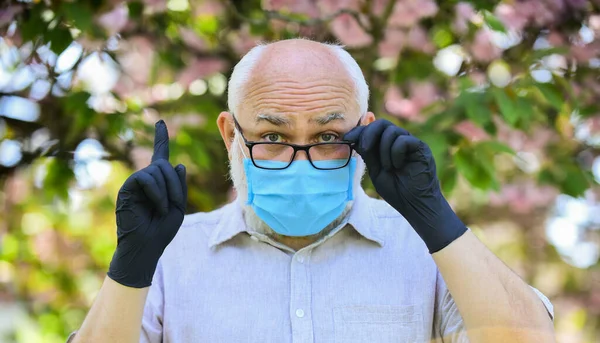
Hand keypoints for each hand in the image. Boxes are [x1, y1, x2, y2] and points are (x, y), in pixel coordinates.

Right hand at [108, 120, 187, 287]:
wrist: (146, 247)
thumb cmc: (161, 230)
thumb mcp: (178, 206)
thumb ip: (179, 185)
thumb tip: (177, 164)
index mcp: (158, 182)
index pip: (159, 155)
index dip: (160, 138)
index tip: (160, 122)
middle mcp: (144, 179)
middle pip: (164, 165)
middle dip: (175, 183)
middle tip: (174, 203)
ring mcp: (134, 183)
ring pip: (156, 170)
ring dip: (167, 190)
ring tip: (163, 209)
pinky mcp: (126, 189)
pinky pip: (145, 178)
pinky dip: (157, 192)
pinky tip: (157, 207)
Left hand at [344, 119, 465, 252]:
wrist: (416, 205)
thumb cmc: (397, 191)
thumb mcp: (376, 170)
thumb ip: (368, 154)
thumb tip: (353, 137)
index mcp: (387, 146)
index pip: (373, 129)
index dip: (359, 131)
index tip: (347, 138)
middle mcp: (399, 141)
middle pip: (382, 123)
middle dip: (369, 133)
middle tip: (365, 148)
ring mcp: (411, 144)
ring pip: (392, 131)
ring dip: (384, 150)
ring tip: (389, 167)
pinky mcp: (421, 148)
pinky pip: (403, 140)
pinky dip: (396, 153)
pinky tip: (399, 166)